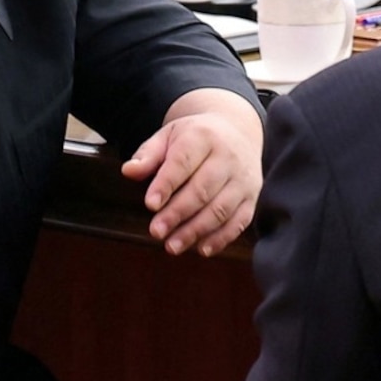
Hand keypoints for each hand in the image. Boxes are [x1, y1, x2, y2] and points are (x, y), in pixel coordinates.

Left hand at [121, 87, 263, 254]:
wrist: (238, 130)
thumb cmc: (195, 137)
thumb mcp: (170, 136)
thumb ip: (148, 154)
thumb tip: (128, 171)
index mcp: (203, 137)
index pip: (183, 162)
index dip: (166, 184)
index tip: (150, 205)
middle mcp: (228, 157)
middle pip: (202, 189)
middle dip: (178, 213)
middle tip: (155, 232)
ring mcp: (243, 179)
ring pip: (221, 209)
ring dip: (196, 230)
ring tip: (172, 246)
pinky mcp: (252, 197)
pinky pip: (239, 221)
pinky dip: (221, 238)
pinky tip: (201, 249)